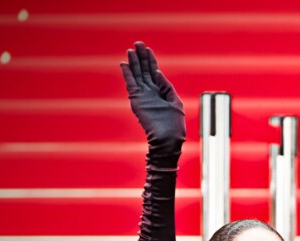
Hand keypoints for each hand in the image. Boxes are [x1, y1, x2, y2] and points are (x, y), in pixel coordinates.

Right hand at [121, 41, 184, 165]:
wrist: (168, 140)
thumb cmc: (175, 125)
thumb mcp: (175, 102)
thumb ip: (166, 86)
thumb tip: (157, 72)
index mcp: (162, 92)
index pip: (154, 72)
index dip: (151, 60)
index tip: (147, 49)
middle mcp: (151, 92)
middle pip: (144, 71)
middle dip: (141, 57)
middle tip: (138, 43)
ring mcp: (143, 96)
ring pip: (137, 75)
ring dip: (134, 62)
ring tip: (130, 50)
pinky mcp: (137, 101)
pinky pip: (131, 84)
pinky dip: (127, 74)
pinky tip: (124, 64)